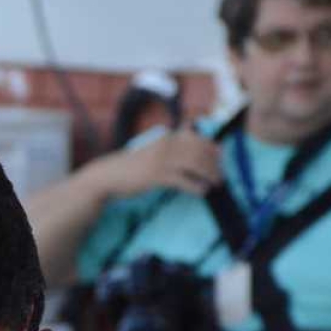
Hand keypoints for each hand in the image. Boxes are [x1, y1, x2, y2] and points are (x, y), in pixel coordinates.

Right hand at [99, 127, 223, 198]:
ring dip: (209, 174)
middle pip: (199, 151)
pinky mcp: (157, 175)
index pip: (196, 138)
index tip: (221, 157)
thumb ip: (170, 149)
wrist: (110, 175)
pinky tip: (202, 192)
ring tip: (216, 184)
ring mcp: (162, 160)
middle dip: (214, 164)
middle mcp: (166, 145)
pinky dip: (196, 186)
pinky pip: (184, 180)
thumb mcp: (152, 152)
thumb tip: (190, 151)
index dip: (211, 147)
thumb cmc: (131, 167)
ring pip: (195, 164)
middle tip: (221, 176)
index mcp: (167, 138)